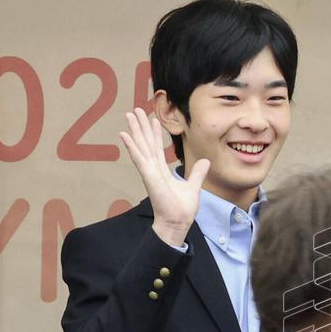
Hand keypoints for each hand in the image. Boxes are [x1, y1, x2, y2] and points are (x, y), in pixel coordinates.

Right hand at [119, 108, 208, 246]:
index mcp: (162, 171)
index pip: (156, 148)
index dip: (154, 133)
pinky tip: (124, 135)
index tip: (152, 119)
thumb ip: (198, 173)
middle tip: (135, 110)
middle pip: (146, 143)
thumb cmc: (182, 208)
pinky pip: (139, 158)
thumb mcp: (193, 186)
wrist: (178, 222)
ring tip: (129, 115)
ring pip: (140, 146)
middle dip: (141, 126)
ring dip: (134, 130)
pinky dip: (132, 146)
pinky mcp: (148, 176)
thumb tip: (206, 161)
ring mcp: (149, 172)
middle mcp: (153, 169)